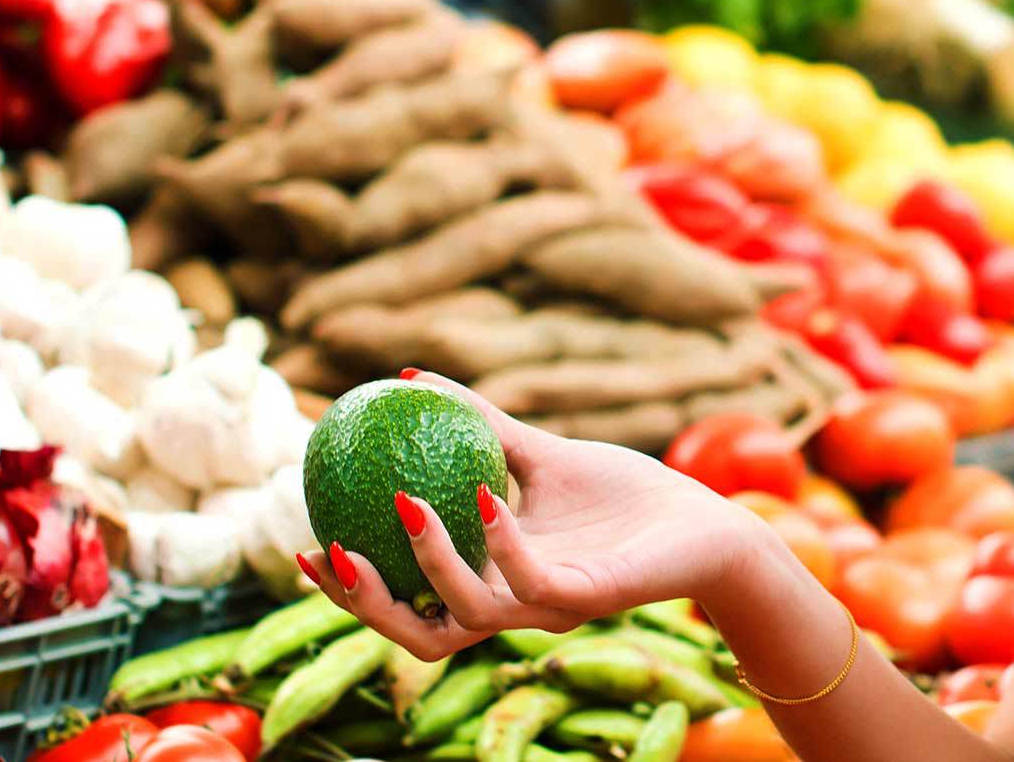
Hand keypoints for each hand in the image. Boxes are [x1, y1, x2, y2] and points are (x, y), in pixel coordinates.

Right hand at [296, 370, 773, 660]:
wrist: (706, 518)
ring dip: (429, 565)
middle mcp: (514, 606)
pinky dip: (501, 539)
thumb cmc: (626, 495)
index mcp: (493, 582)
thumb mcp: (541, 454)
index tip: (307, 544)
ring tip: (405, 502)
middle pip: (419, 634)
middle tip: (329, 550)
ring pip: (467, 616)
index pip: (407, 604)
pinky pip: (534, 578)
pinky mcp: (592, 598)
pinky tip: (483, 492)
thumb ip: (482, 427)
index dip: (351, 590)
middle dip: (366, 607)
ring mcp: (550, 607)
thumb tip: (411, 377)